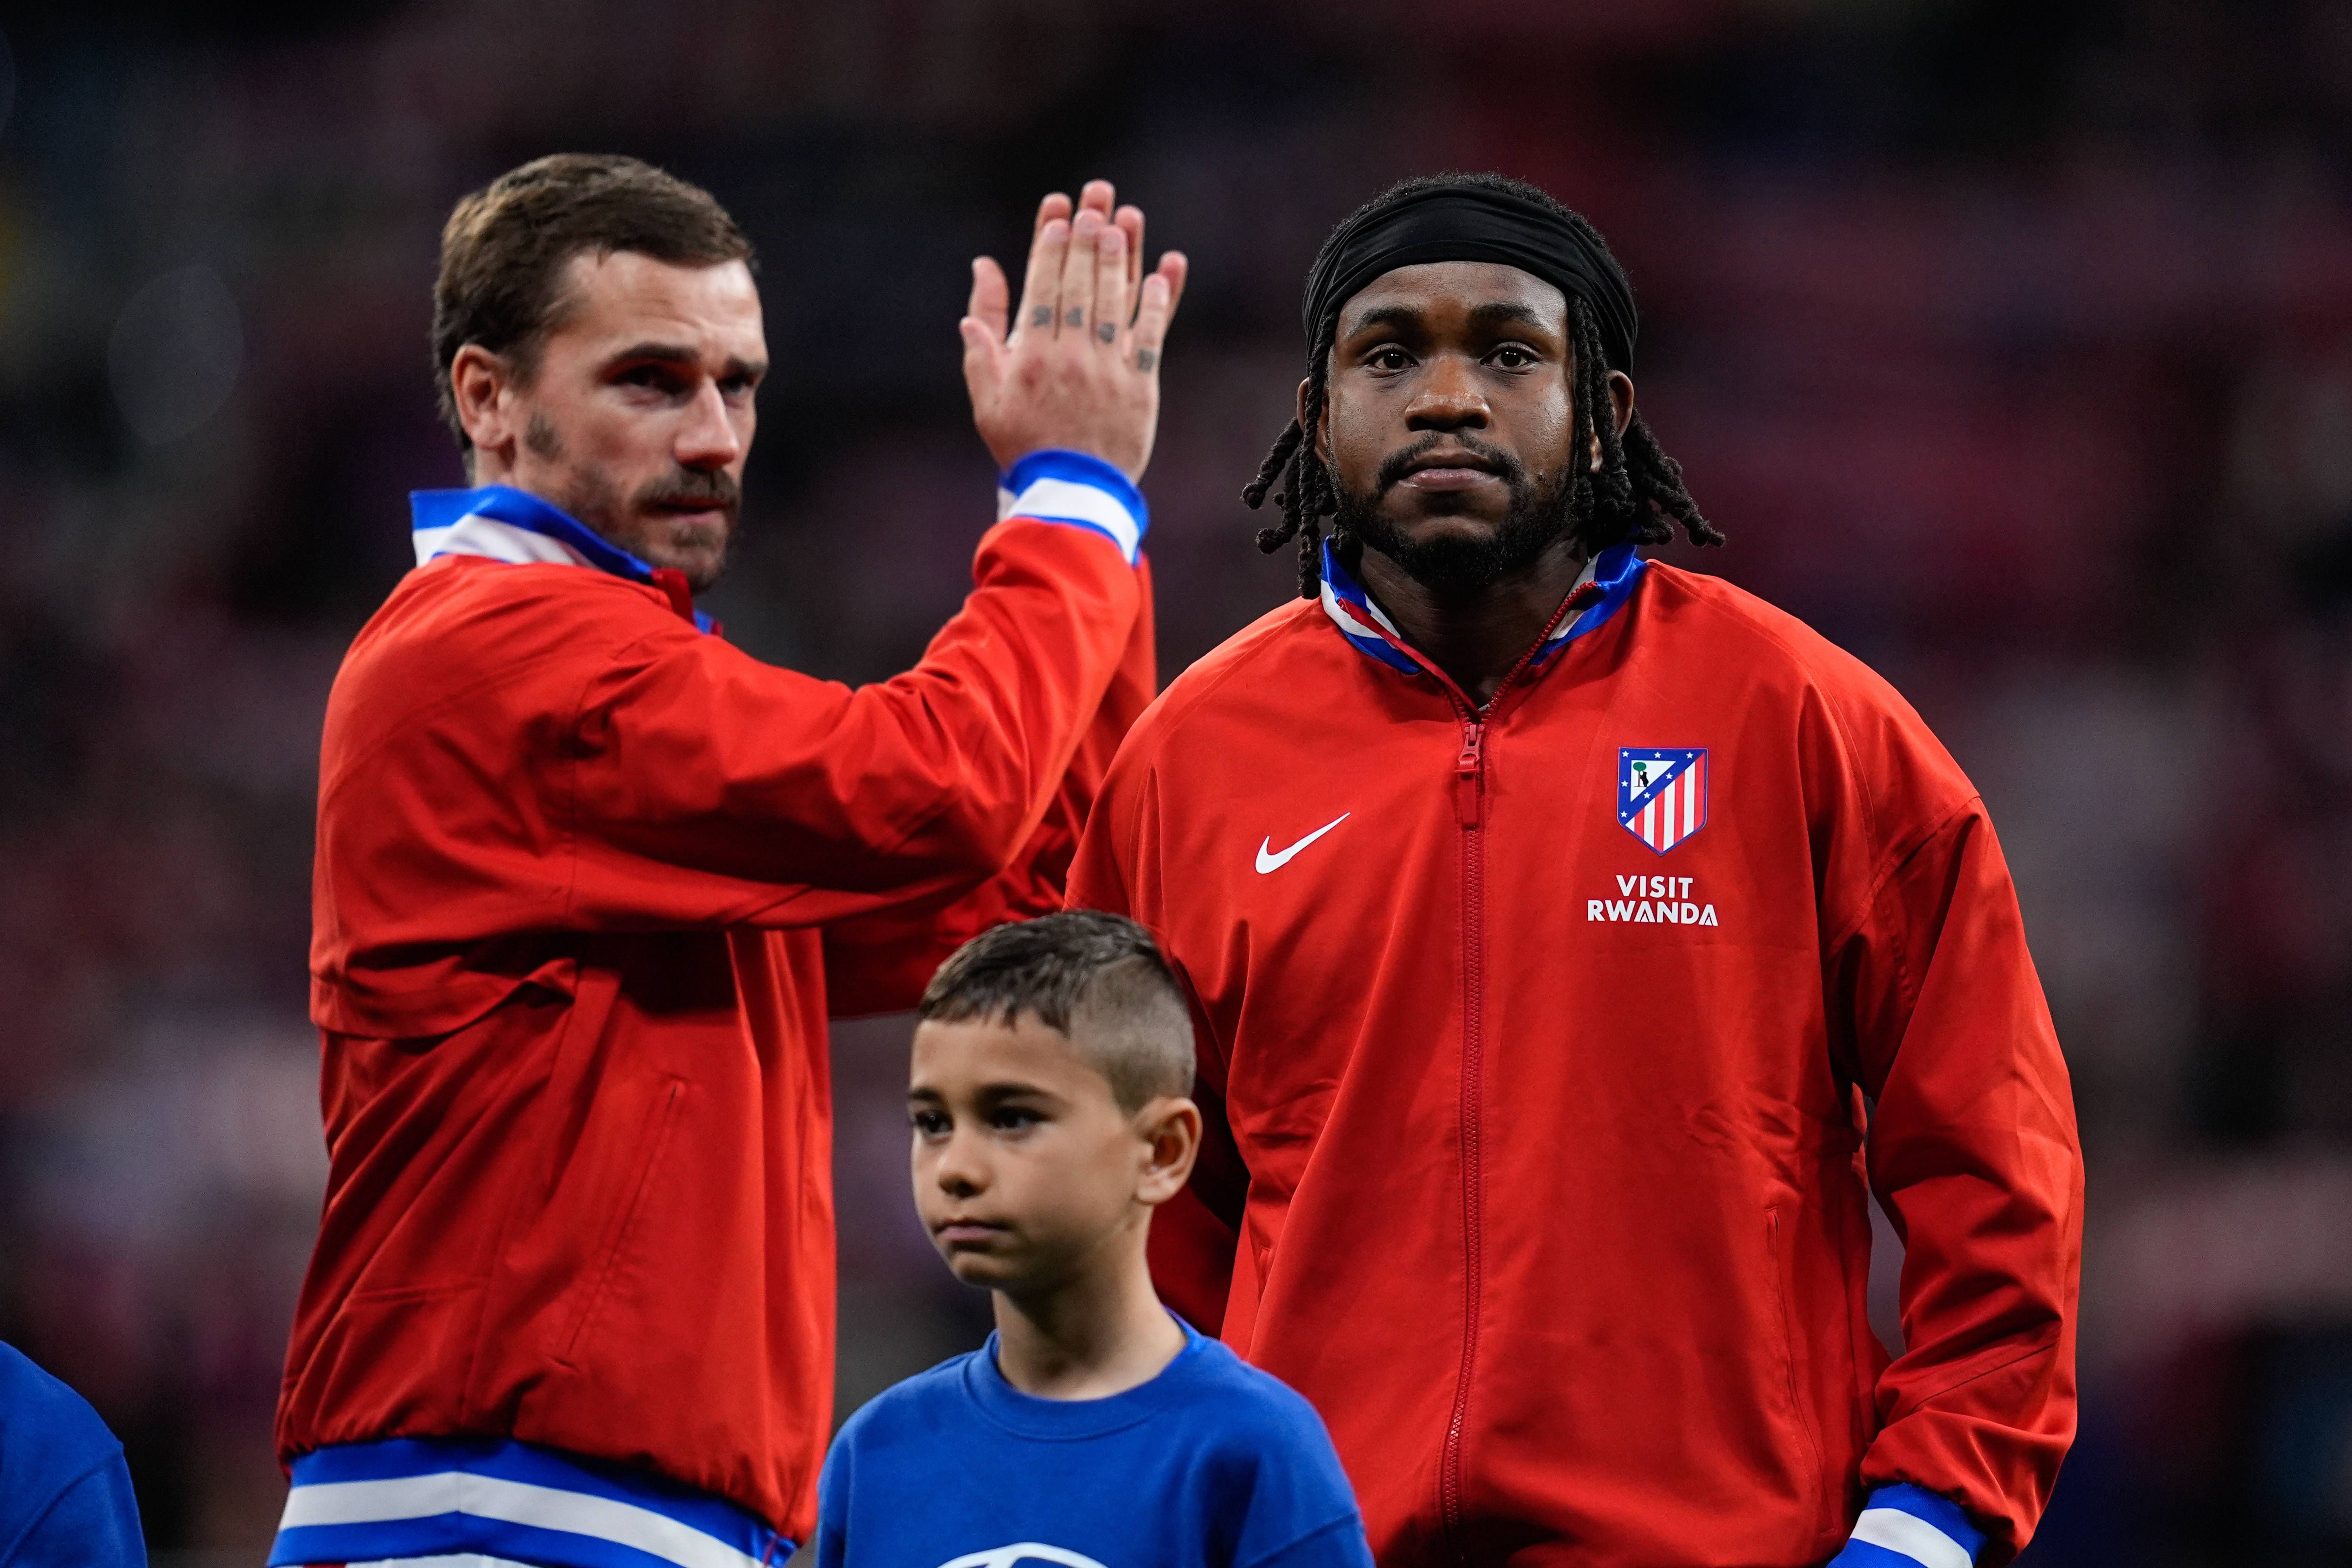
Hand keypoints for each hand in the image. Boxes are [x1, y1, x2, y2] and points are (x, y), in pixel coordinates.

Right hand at [961, 179, 1188, 481]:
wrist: (1070, 493)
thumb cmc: (1023, 443)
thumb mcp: (987, 394)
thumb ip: (982, 334)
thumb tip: (983, 269)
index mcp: (1031, 355)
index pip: (1043, 287)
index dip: (1051, 245)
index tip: (1058, 211)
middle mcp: (1070, 356)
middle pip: (1081, 284)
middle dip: (1088, 236)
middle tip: (1096, 198)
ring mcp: (1108, 370)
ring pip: (1116, 303)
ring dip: (1122, 257)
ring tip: (1126, 220)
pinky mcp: (1140, 387)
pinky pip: (1151, 337)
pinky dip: (1159, 303)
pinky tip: (1164, 270)